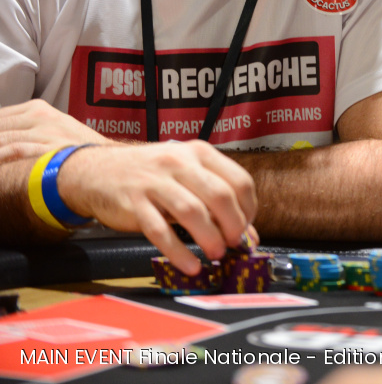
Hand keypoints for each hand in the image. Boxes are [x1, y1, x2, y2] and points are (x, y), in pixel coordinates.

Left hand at [0, 99, 113, 162]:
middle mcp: (41, 116)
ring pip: (2, 138)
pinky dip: (1, 157)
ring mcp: (45, 132)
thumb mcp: (56, 130)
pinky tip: (0, 169)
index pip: (0, 116)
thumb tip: (5, 140)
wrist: (110, 164)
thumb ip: (29, 131)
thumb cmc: (80, 152)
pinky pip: (12, 150)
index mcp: (39, 109)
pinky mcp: (48, 148)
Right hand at [56, 141, 256, 274]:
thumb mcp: (186, 176)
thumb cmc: (149, 175)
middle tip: (235, 244)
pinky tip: (190, 266)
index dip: (249, 209)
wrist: (95, 170)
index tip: (247, 228)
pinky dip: (179, 252)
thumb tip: (249, 236)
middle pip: (220, 196)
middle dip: (234, 225)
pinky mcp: (133, 203)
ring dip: (210, 238)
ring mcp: (155, 182)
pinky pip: (160, 231)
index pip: (239, 181)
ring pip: (193, 212)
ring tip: (216, 254)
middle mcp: (179, 162)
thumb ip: (215, 201)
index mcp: (200, 153)